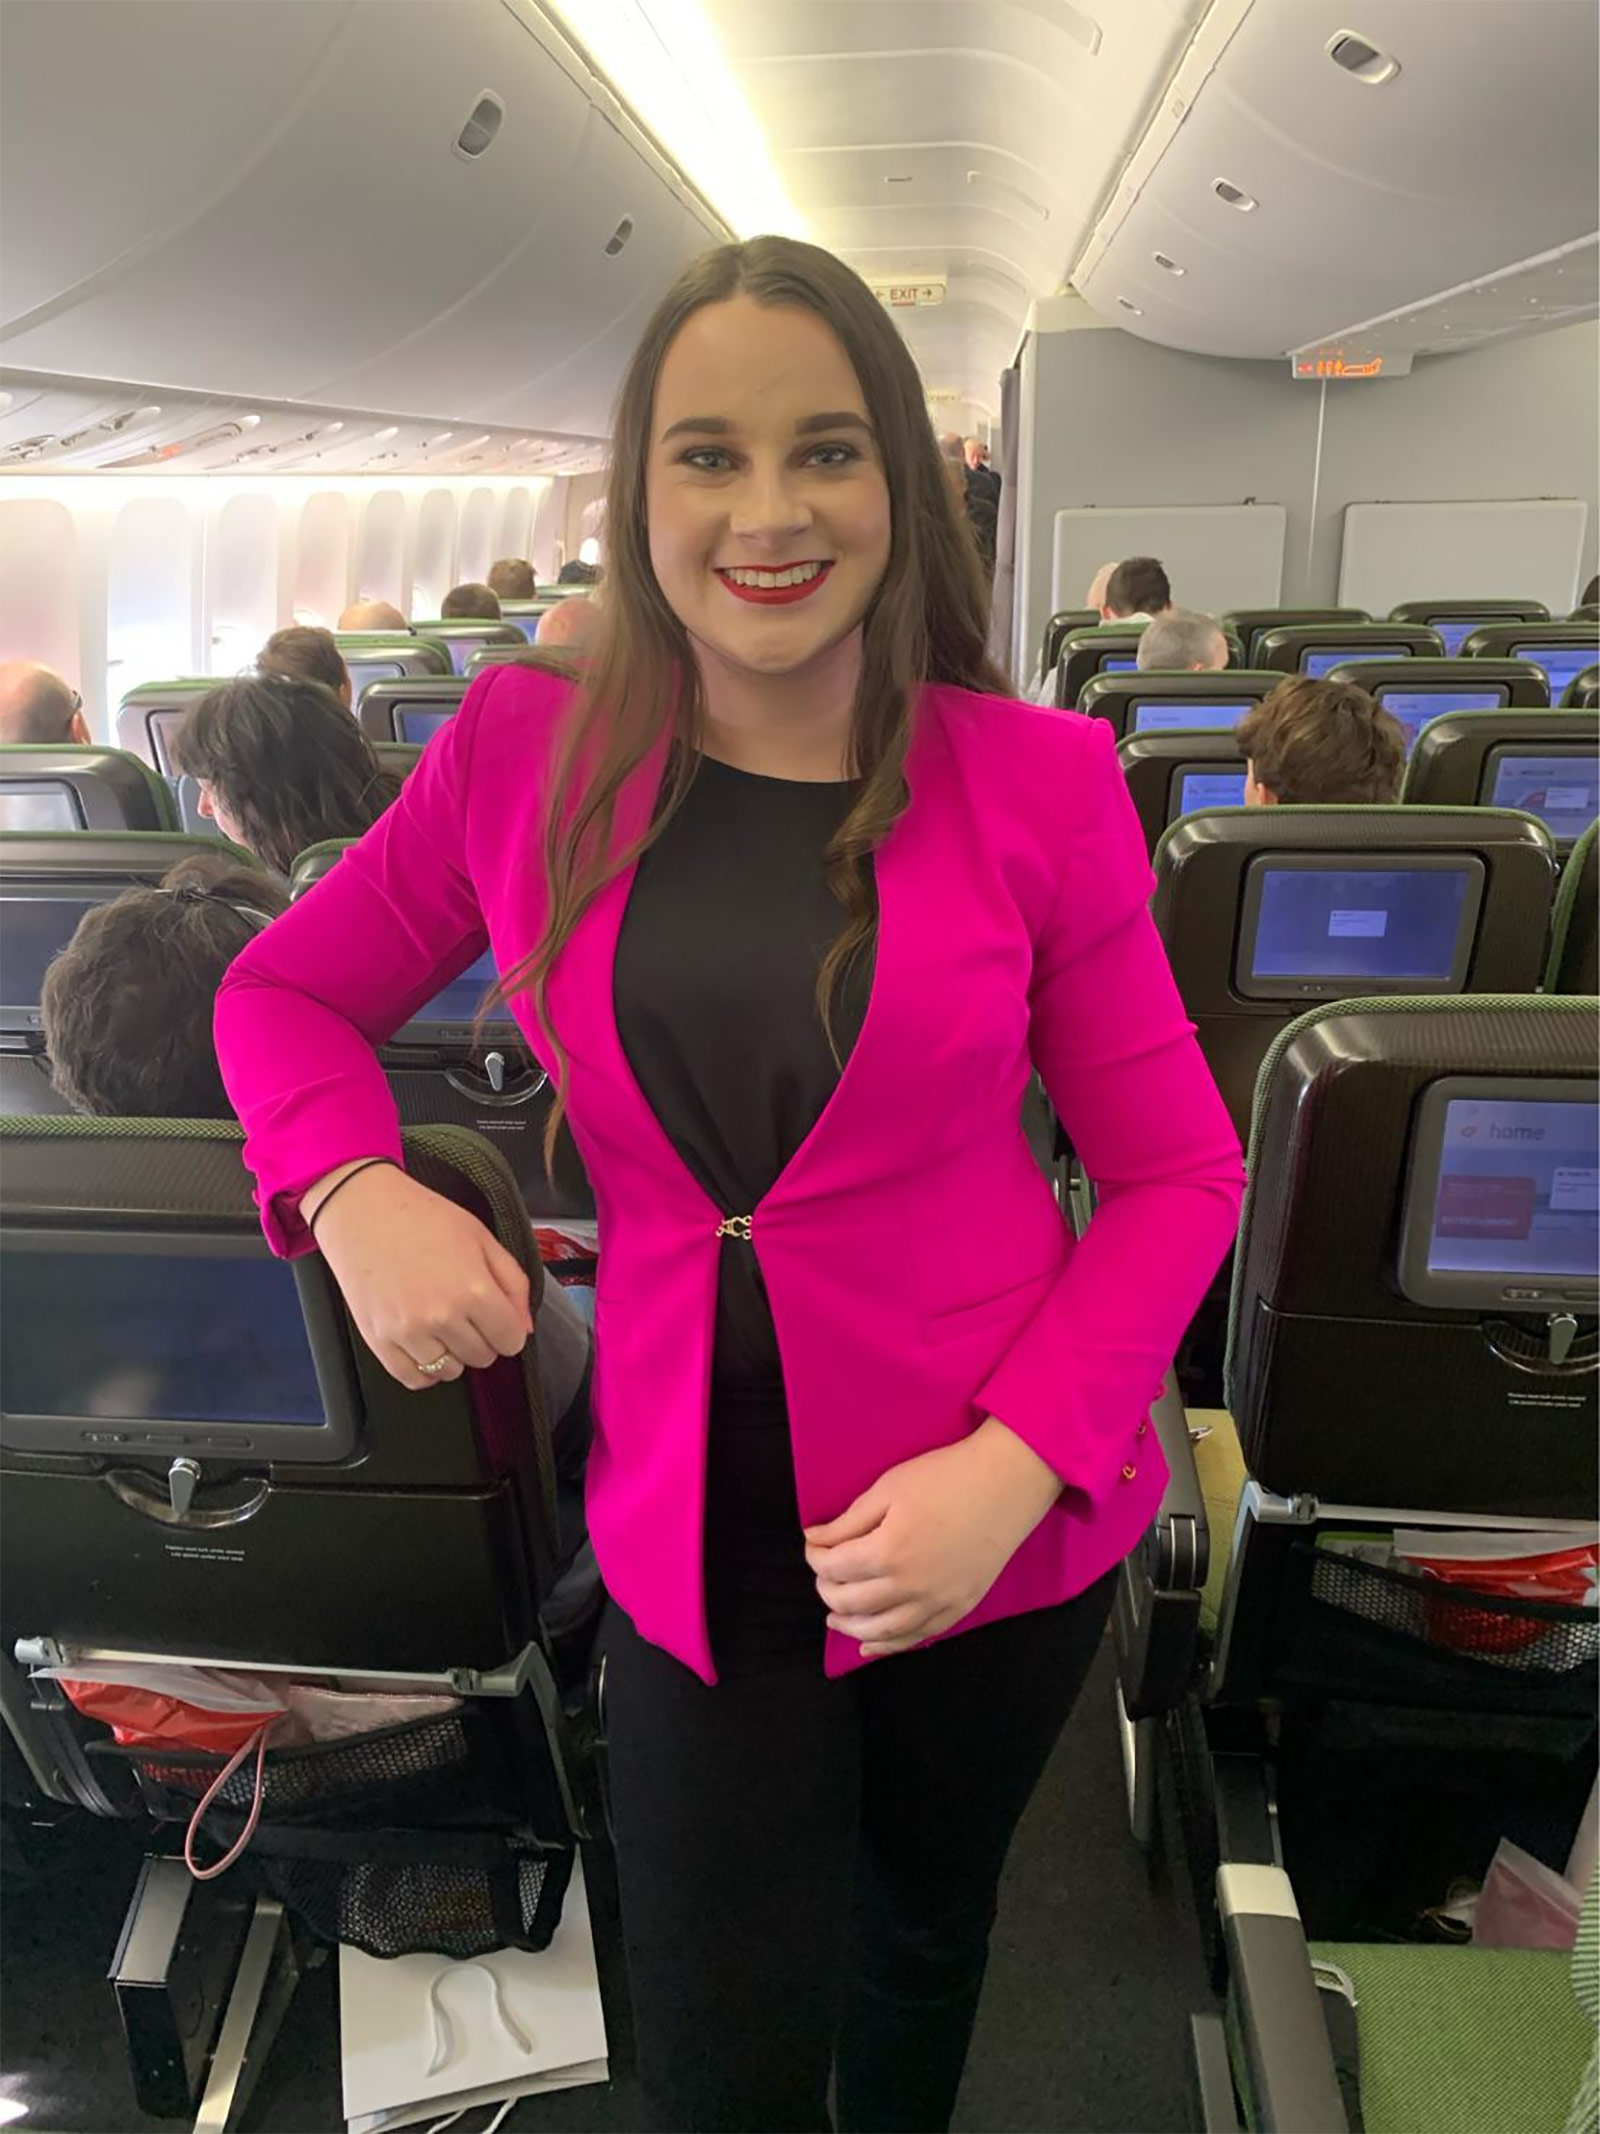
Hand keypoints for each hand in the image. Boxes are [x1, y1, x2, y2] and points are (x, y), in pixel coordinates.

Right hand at [304, 1161, 531, 1389]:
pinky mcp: (378, 1340)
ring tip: (442, 1324)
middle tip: (467, 1312)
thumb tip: (524, 1326)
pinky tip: (425, 1346)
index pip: (511, 1340)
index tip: (499, 1318)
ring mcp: (408, 1332)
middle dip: (483, 1338)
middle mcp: (442, 1316)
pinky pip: (413, 1378)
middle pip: (483, 1357)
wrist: (363, 1211)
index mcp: (474, 1290)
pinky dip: (425, 1369)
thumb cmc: (422, 1218)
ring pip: (450, 1371)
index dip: (509, 1329)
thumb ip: (513, 1283)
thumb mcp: (482, 1238)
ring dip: (454, 1354)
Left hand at [803, 1419, 1062, 1657]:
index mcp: (888, 1552)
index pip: (834, 1567)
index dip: (816, 1558)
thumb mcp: (888, 1489)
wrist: (1006, 1485)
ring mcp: (937, 1603)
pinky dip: (889, 1646)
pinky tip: (870, 1646)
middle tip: (824, 1575)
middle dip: (828, 1590)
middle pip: (851, 1602)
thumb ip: (847, 1521)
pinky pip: (917, 1637)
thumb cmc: (945, 1477)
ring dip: (851, 1627)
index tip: (814, 1545)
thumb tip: (813, 1540)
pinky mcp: (958, 1608)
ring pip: (881, 1631)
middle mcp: (910, 1587)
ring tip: (835, 1617)